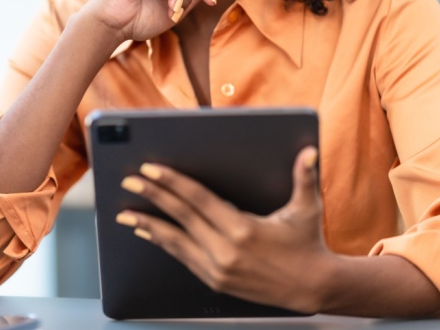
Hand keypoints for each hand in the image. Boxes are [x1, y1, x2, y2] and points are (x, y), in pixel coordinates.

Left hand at [115, 146, 332, 313]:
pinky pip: (182, 258)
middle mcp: (226, 251)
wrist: (313, 288)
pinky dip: (163, 243)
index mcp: (243, 229)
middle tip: (130, 180)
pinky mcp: (216, 281)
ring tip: (125, 213)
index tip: (150, 169)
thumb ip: (304, 178)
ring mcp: (218, 269)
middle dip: (152, 197)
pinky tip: (148, 233)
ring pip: (175, 242)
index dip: (172, 183)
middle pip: (181, 217)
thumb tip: (309, 152)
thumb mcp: (307, 209)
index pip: (198, 200)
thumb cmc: (308, 243)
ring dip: (148, 225)